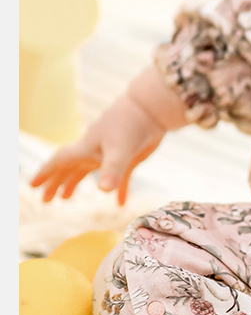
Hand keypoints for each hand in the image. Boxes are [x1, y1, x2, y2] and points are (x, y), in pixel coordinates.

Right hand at [29, 66, 186, 204]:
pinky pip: (120, 177)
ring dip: (75, 183)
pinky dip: (120, 190)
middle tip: (45, 200)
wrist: (154, 109)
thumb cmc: (132, 125)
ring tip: (66, 198)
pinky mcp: (130, 156)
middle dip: (56, 183)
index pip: (60, 161)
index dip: (45, 173)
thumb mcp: (120, 149)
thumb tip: (104, 191)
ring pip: (87, 170)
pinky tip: (121, 204)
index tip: (32, 185)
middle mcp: (95, 150)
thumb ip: (112, 170)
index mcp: (87, 147)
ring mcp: (111, 152)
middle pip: (69, 168)